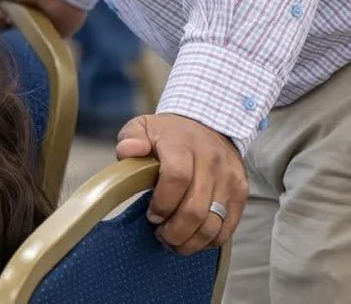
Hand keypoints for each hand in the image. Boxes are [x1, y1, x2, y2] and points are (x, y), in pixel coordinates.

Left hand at [116, 113, 247, 253]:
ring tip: (174, 242)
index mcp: (182, 143)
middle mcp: (210, 160)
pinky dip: (209, 241)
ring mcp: (229, 178)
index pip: (177, 177)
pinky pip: (228, 227)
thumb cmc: (169, 133)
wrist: (208, 125)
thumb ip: (131, 139)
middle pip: (195, 209)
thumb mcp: (143, 127)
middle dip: (175, 231)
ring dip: (191, 241)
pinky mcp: (241, 192)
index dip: (163, 203)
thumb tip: (127, 152)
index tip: (152, 215)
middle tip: (161, 236)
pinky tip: (193, 240)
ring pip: (213, 223)